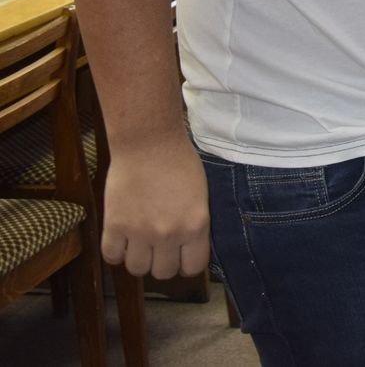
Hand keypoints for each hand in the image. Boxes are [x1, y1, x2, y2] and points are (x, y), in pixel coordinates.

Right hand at [100, 137, 209, 278]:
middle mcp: (168, 235)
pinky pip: (111, 256)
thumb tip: (188, 247)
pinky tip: (121, 239)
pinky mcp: (114, 226)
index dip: (186, 264)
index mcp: (196, 226)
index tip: (181, 256)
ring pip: (137, 269)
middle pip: (163, 272)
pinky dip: (116, 252)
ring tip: (139, 243)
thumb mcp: (201, 196)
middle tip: (159, 247)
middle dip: (162, 262)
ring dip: (138, 259)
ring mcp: (139, 233)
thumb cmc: (180, 163)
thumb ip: (194, 225)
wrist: (149, 143)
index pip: (192, 267)